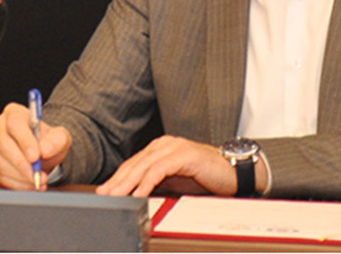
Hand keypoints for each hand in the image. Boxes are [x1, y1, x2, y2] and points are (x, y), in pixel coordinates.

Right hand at [0, 102, 71, 189]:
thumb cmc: (45, 142)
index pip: (15, 124)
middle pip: (3, 143)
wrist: (38, 154)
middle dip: (22, 164)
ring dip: (18, 176)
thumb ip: (56, 141)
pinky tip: (26, 184)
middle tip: (37, 175)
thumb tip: (44, 150)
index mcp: (14, 113)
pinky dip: (13, 183)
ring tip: (35, 181)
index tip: (36, 157)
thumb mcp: (59, 137)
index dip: (25, 141)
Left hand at [96, 135, 239, 196]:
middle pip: (135, 164)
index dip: (118, 178)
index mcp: (160, 148)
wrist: (235, 172)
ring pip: (144, 166)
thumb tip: (135, 195)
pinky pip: (160, 169)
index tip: (105, 191)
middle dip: (118, 181)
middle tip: (104, 194)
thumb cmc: (207, 178)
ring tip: (117, 195)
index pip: (134, 164)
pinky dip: (147, 182)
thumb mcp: (176, 182)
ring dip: (128, 183)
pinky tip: (139, 193)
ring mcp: (174, 147)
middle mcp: (165, 144)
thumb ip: (158, 183)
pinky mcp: (184, 155)